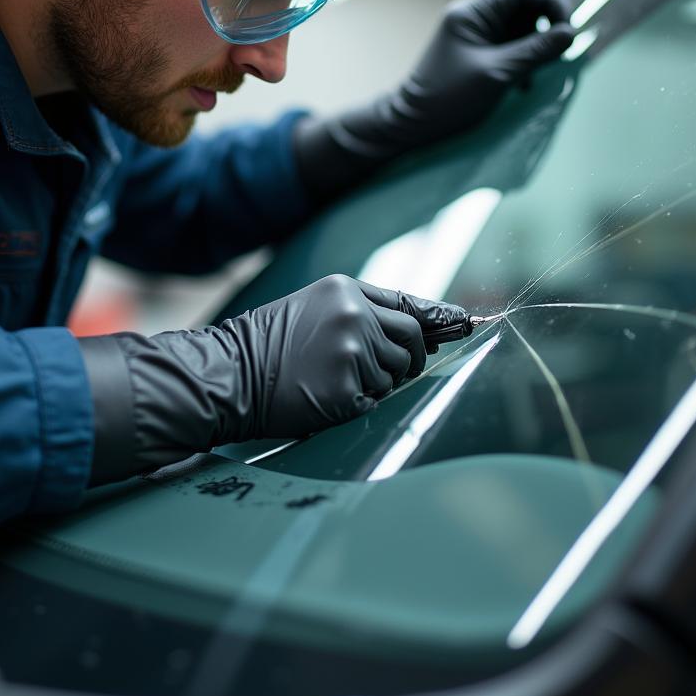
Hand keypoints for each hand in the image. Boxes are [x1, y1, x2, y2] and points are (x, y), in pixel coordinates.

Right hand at [82, 275, 467, 474]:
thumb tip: (419, 333)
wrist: (229, 375)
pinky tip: (326, 397)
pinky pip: (375, 401)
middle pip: (411, 340)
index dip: (436, 319)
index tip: (466, 323)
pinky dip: (358, 405)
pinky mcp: (348, 387)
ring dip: (377, 383)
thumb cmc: (267, 346)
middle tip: (380, 372)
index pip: (406, 305)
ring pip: (397, 374)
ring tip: (332, 380)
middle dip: (407, 360)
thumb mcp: (313, 310)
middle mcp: (355, 315)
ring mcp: (353, 351)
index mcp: (346, 290)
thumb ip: (362, 314)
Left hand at [398, 0, 573, 135]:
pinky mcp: (480, 58)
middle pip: (525, 8)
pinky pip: (512, 50)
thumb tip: (571, 34)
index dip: (551, 2)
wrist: (412, 126)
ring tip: (536, 75)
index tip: (568, 30)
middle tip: (557, 54)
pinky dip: (525, 63)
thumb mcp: (496, 73)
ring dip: (536, 50)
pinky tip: (524, 85)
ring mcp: (477, 38)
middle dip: (545, 29)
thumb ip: (534, 51)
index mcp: (473, 11)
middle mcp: (476, 18)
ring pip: (521, 31)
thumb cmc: (448, 97)